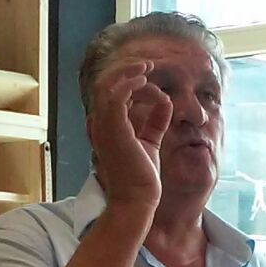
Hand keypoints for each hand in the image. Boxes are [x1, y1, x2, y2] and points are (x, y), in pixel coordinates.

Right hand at [88, 60, 170, 217]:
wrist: (137, 200)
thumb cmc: (141, 176)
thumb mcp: (150, 142)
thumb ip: (155, 122)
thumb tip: (166, 102)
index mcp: (105, 126)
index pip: (110, 92)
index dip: (131, 82)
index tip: (154, 87)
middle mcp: (99, 124)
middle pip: (104, 83)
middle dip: (126, 69)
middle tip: (148, 66)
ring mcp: (103, 127)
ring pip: (106, 84)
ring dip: (128, 72)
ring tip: (147, 68)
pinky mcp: (113, 130)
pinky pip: (115, 96)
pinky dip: (130, 84)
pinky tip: (147, 83)